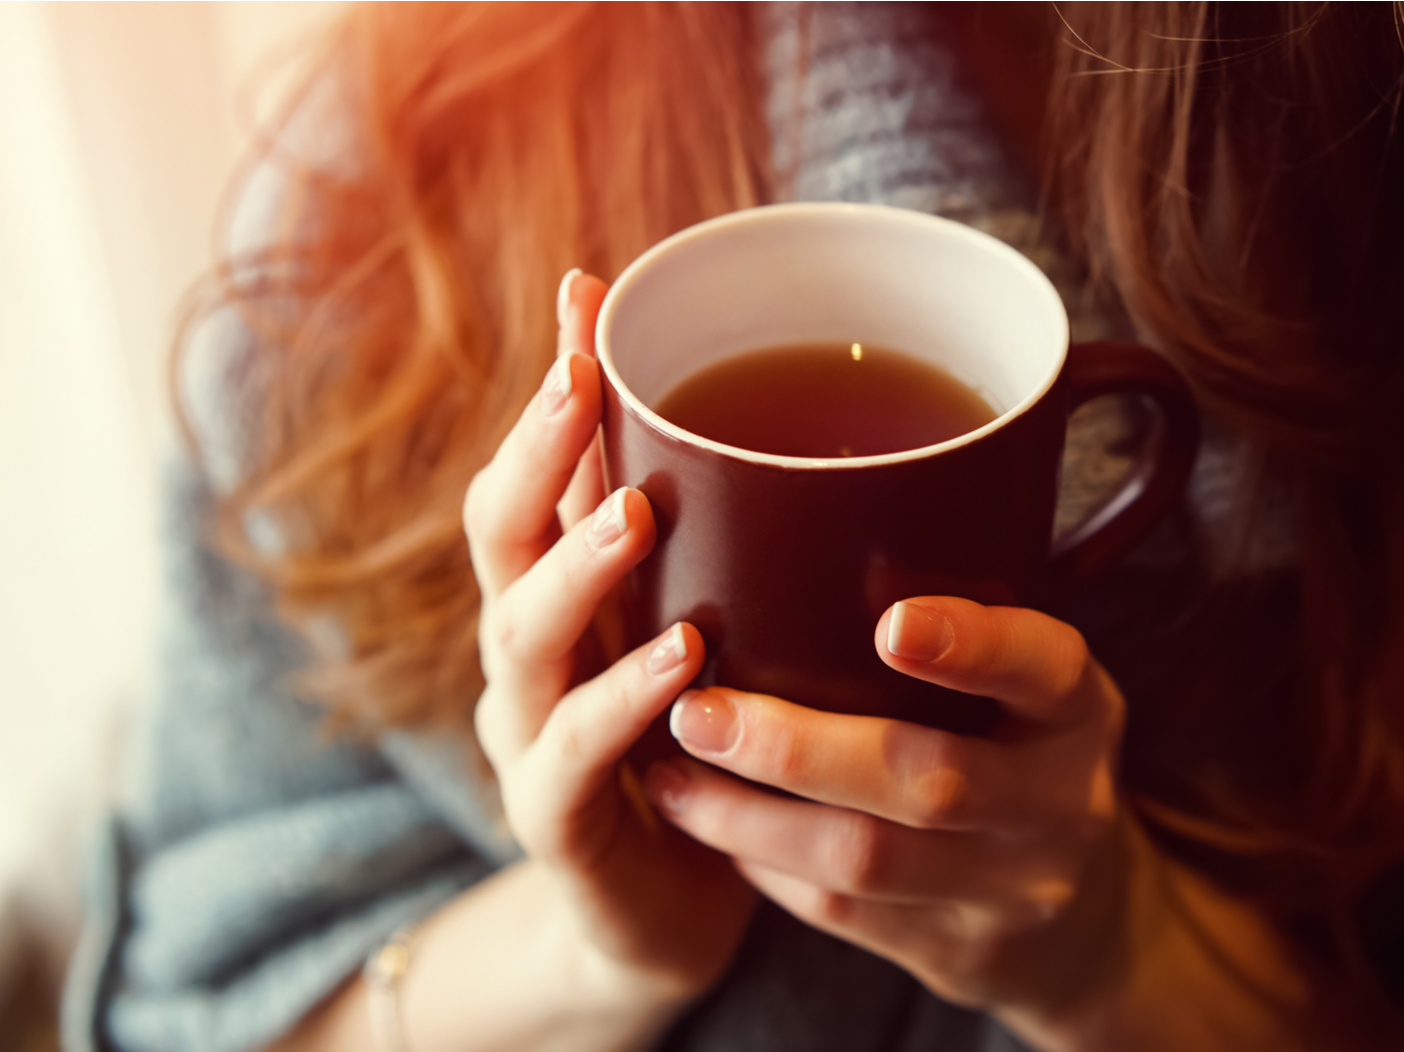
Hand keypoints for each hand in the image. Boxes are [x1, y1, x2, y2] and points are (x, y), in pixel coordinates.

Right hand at [463, 270, 754, 1010]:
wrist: (672, 905)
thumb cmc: (696, 745)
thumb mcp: (701, 629)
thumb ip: (720, 546)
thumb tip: (805, 434)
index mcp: (560, 595)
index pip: (534, 471)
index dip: (551, 388)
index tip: (588, 291)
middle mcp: (528, 651)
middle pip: (498, 534)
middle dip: (538, 452)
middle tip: (586, 381)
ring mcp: (527, 733)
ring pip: (520, 635)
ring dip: (576, 567)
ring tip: (635, 510)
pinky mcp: (556, 819)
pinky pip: (572, 755)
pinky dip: (623, 701)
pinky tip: (683, 661)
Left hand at [641, 597, 1128, 1029]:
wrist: (1081, 924)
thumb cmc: (1021, 751)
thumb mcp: (1029, 685)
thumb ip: (962, 620)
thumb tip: (794, 515)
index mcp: (1077, 710)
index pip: (1044, 667)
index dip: (973, 646)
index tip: (891, 622)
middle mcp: (1058, 802)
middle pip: (928, 780)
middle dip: (797, 747)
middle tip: (698, 709)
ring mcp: (1008, 889)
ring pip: (865, 860)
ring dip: (750, 816)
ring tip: (672, 771)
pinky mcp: (953, 951)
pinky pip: (843, 911)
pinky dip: (764, 864)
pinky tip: (711, 823)